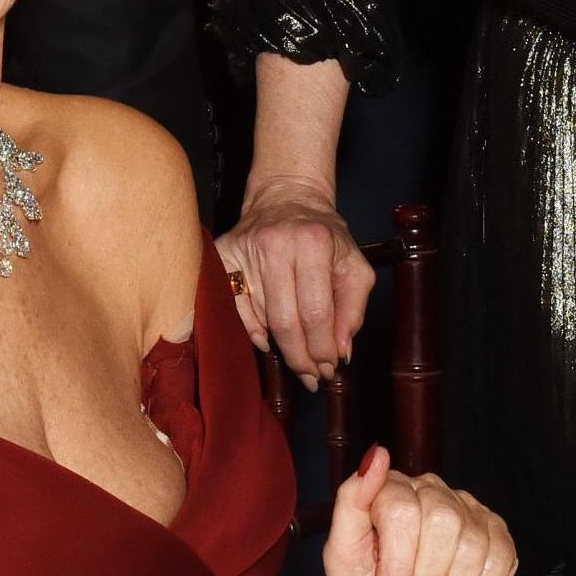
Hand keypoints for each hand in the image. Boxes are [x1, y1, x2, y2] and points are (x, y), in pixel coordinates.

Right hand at [215, 176, 372, 390]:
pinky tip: (267, 340)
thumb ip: (353, 309)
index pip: (316, 311)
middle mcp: (274, 244)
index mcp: (313, 242)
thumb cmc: (324, 236)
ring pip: (260, 318)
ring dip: (280, 346)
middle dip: (300, 358)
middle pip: (284, 321)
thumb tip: (340, 352)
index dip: (323, 348)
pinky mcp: (222, 255)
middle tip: (312, 378)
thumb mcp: (353, 265)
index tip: (329, 369)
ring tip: (297, 359)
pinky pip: (233, 307)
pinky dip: (251, 330)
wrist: (286, 198)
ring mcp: (243, 249)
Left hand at [324, 446, 516, 575]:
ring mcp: (469, 509)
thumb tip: (378, 454)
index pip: (402, 510)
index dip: (397, 563)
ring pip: (472, 546)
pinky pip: (500, 561)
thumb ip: (351, 500)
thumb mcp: (343, 555)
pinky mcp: (497, 535)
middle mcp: (434, 489)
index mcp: (393, 487)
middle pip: (442, 522)